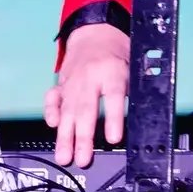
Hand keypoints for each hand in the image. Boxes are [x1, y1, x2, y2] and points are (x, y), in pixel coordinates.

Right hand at [44, 23, 129, 166]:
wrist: (95, 32)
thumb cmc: (118, 54)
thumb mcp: (133, 68)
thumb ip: (132, 92)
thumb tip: (142, 117)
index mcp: (112, 71)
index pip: (113, 96)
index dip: (113, 118)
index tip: (114, 138)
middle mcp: (90, 77)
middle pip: (86, 109)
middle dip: (83, 137)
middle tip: (82, 159)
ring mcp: (73, 80)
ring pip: (67, 109)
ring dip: (65, 135)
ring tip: (65, 156)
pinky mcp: (61, 83)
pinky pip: (53, 98)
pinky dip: (50, 111)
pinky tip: (52, 126)